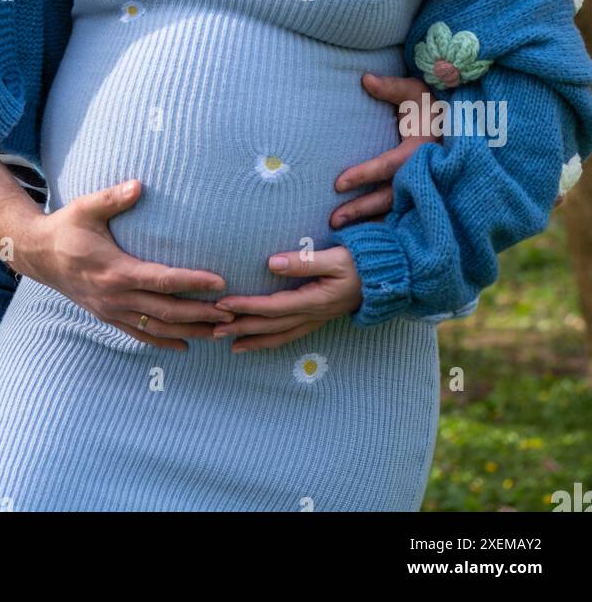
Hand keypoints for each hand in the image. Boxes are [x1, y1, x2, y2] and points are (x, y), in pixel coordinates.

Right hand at [12, 178, 234, 351]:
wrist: (38, 255)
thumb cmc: (66, 227)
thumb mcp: (85, 208)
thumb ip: (113, 197)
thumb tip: (138, 185)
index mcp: (115, 270)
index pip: (163, 280)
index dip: (193, 282)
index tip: (220, 282)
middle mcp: (115, 297)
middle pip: (167, 311)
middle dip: (202, 313)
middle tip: (233, 312)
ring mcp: (111, 311)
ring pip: (158, 328)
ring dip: (190, 331)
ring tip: (220, 331)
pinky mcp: (108, 316)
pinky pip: (140, 334)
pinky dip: (164, 341)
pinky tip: (186, 344)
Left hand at [209, 246, 362, 351]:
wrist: (388, 279)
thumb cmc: (362, 264)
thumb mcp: (335, 258)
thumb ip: (304, 261)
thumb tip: (270, 263)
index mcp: (313, 300)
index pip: (271, 306)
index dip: (246, 306)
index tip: (222, 303)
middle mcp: (312, 314)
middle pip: (270, 325)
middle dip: (241, 327)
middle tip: (213, 329)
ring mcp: (315, 319)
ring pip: (278, 335)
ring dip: (252, 338)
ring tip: (229, 343)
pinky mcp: (318, 318)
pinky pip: (289, 334)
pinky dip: (270, 340)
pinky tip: (258, 342)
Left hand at [329, 73, 438, 229]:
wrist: (466, 122)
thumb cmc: (434, 104)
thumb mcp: (416, 92)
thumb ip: (392, 87)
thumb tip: (365, 79)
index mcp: (422, 148)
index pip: (389, 165)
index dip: (363, 174)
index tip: (337, 183)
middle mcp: (426, 172)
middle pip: (391, 196)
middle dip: (362, 210)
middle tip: (334, 221)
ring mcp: (429, 186)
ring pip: (398, 210)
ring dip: (371, 222)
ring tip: (342, 233)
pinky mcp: (427, 195)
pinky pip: (406, 214)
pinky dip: (388, 228)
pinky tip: (368, 238)